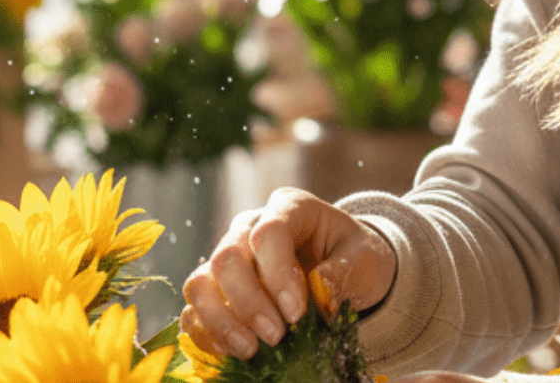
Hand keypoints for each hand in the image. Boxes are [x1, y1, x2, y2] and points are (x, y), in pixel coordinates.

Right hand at [181, 186, 397, 360]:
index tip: (296, 313)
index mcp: (291, 207)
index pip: (269, 232)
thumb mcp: (366, 259)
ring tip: (252, 350)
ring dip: (222, 322)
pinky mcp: (217, 290)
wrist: (347, 271)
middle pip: (227, 257)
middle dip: (249, 303)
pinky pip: (193, 311)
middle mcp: (252, 226)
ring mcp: (230, 256)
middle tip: (276, 336)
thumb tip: (318, 287)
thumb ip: (345, 270)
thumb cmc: (355, 257)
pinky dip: (207, 335)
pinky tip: (235, 352)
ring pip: (200, 283)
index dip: (277, 274)